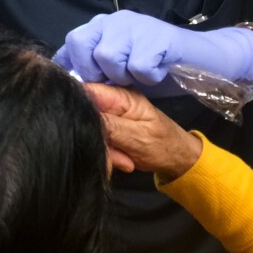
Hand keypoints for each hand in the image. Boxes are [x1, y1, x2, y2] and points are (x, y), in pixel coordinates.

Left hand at [53, 10, 252, 86]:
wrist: (204, 61)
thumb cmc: (157, 67)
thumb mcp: (118, 71)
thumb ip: (92, 70)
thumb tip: (65, 81)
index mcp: (101, 27)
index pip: (70, 44)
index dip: (77, 70)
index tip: (93, 86)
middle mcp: (114, 20)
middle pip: (81, 44)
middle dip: (95, 72)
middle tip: (118, 83)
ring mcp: (136, 24)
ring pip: (107, 55)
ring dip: (122, 76)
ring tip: (140, 77)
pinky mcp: (159, 35)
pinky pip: (138, 64)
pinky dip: (148, 77)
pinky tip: (158, 73)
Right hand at [85, 83, 201, 180]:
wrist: (177, 160)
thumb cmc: (163, 145)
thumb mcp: (136, 136)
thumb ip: (108, 125)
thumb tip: (82, 115)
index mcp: (118, 95)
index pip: (84, 90)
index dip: (75, 105)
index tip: (77, 127)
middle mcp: (109, 102)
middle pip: (84, 114)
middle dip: (94, 137)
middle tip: (113, 156)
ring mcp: (108, 117)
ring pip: (88, 130)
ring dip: (103, 150)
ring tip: (124, 161)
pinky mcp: (107, 131)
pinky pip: (96, 140)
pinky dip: (106, 154)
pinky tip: (122, 162)